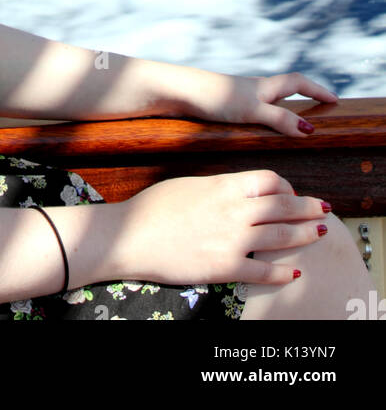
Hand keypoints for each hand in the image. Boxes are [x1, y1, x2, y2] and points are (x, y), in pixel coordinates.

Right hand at [112, 170, 330, 286]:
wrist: (130, 237)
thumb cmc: (153, 208)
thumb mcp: (188, 185)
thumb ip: (217, 187)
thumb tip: (235, 190)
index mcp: (223, 186)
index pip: (269, 180)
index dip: (285, 185)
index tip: (290, 191)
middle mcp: (234, 211)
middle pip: (282, 206)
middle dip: (306, 207)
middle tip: (323, 209)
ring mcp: (232, 241)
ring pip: (281, 237)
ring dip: (304, 235)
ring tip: (319, 233)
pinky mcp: (225, 268)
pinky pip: (263, 271)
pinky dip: (282, 272)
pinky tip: (294, 271)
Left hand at [172, 70, 338, 136]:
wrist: (175, 91)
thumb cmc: (212, 97)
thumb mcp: (251, 110)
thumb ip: (279, 118)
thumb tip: (309, 129)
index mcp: (262, 87)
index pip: (298, 83)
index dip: (318, 90)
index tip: (335, 100)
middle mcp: (252, 90)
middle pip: (284, 89)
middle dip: (304, 97)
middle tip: (320, 110)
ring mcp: (237, 98)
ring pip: (267, 101)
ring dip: (283, 110)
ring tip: (295, 129)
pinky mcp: (223, 108)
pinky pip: (251, 112)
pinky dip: (263, 120)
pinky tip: (259, 134)